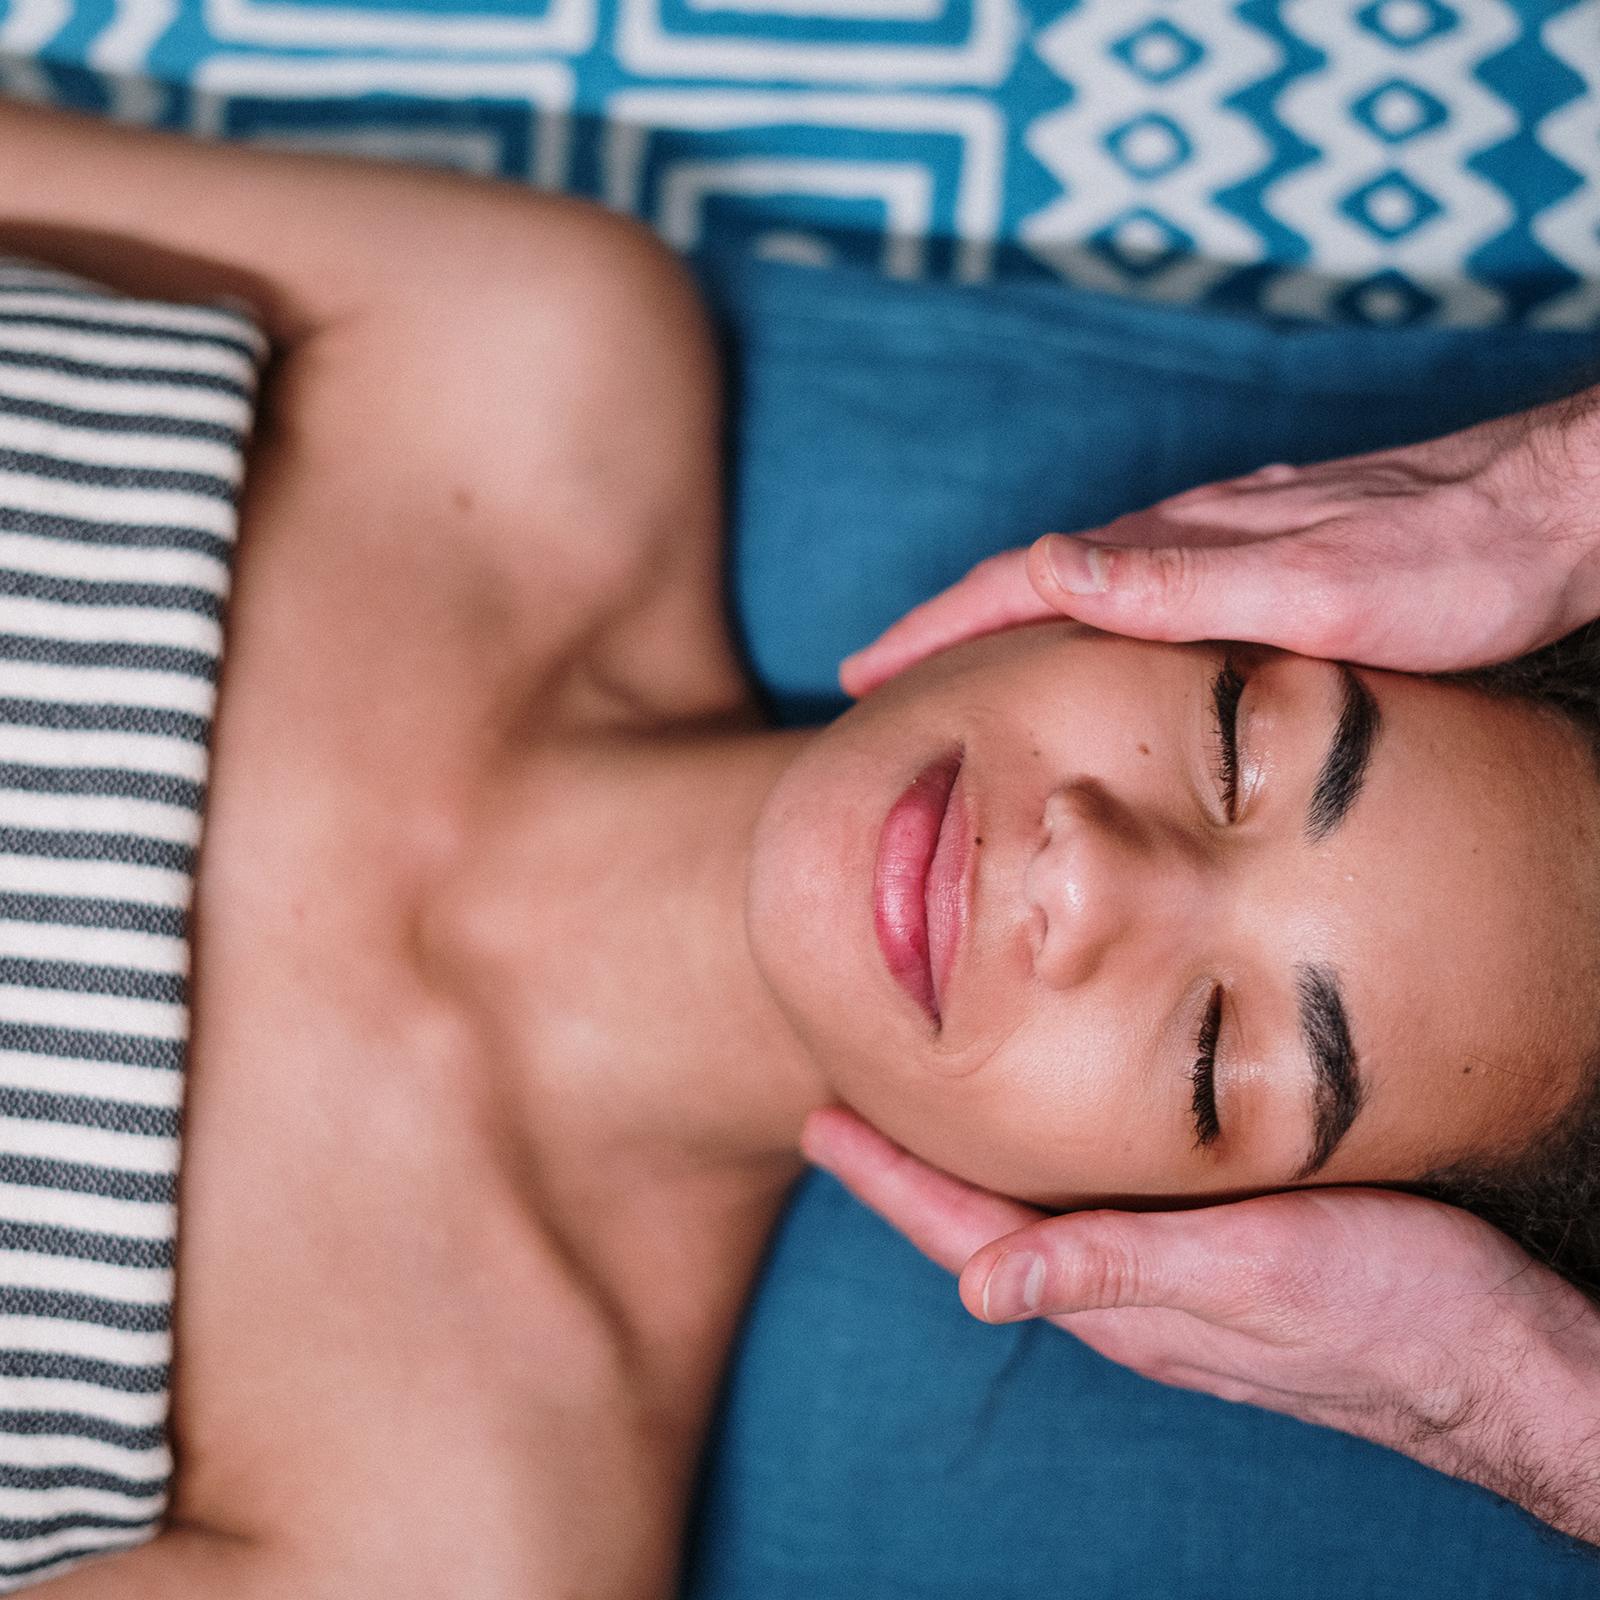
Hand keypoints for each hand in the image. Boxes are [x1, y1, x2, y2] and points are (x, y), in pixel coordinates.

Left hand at [802, 1106, 1599, 1544]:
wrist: (1502, 1357)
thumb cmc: (1390, 1307)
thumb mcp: (1253, 1275)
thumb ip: (1118, 1270)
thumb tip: (978, 1291)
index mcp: (1117, 1295)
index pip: (966, 1234)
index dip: (888, 1180)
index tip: (820, 1126)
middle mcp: (1128, 1290)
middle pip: (985, 1225)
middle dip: (909, 1172)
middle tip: (845, 1111)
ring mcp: (1171, 1281)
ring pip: (1039, 1216)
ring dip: (970, 1171)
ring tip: (921, 1122)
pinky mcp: (1219, 1261)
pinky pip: (1099, 1212)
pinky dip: (1047, 1170)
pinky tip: (1054, 1144)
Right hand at [840, 387, 1599, 688]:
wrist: (1557, 512)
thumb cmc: (1450, 562)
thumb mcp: (1312, 589)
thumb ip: (1178, 583)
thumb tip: (1042, 570)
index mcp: (1179, 549)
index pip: (1018, 585)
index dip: (931, 632)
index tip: (861, 676)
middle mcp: (1187, 539)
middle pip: (1031, 581)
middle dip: (942, 629)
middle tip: (876, 679)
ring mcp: (1222, 545)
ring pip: (1080, 587)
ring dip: (1001, 626)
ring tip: (952, 671)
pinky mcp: (1260, 560)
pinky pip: (1135, 592)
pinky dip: (1075, 623)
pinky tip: (1084, 646)